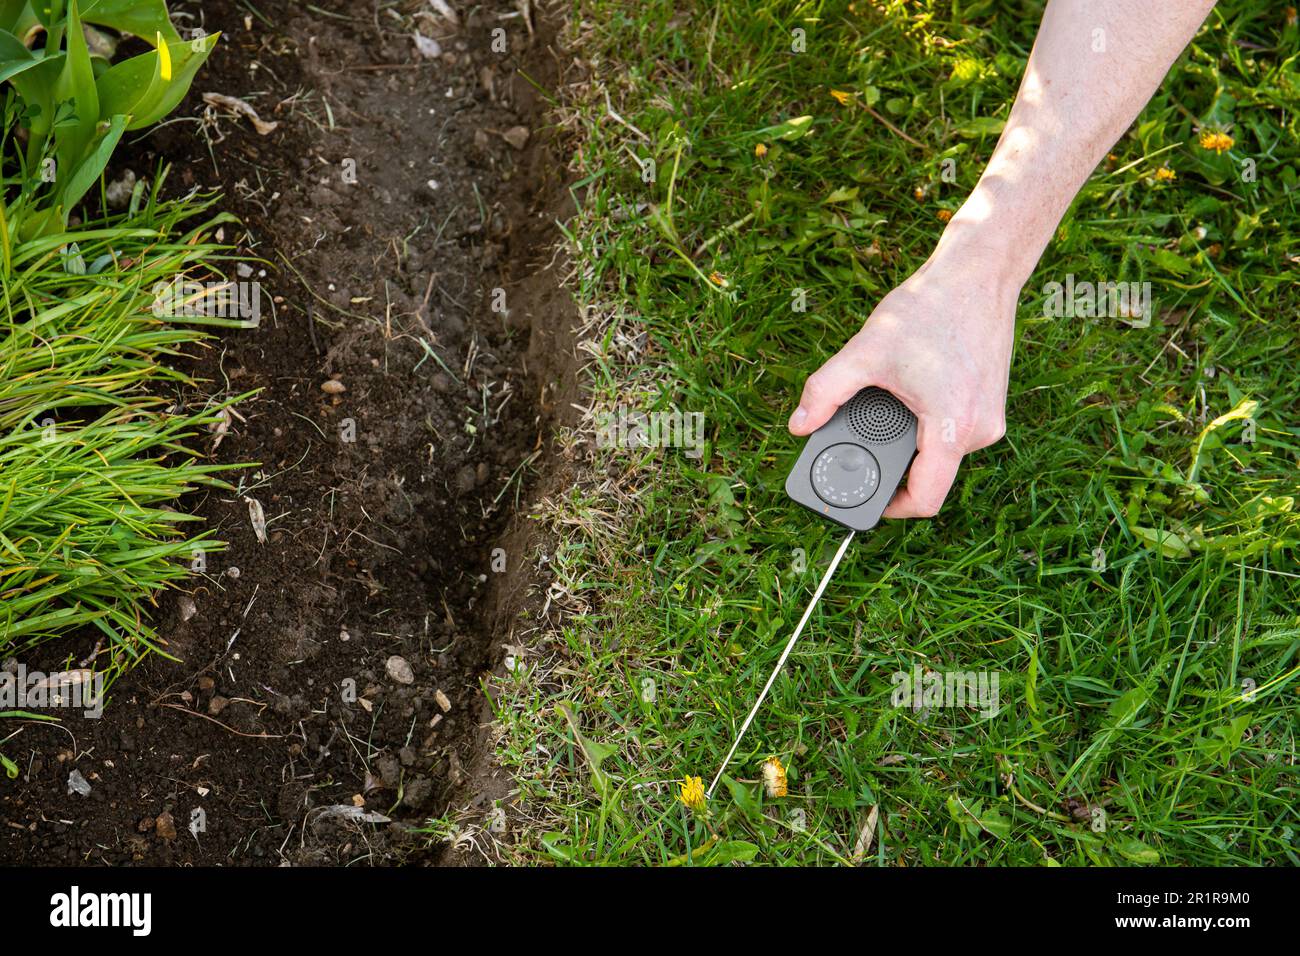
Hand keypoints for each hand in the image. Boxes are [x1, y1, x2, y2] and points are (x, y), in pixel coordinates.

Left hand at [787, 239, 1017, 518]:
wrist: (979, 273)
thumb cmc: (929, 309)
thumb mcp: (865, 350)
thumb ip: (826, 392)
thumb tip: (799, 425)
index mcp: (951, 426)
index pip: (924, 499)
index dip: (889, 508)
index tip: (864, 499)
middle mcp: (979, 430)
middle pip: (929, 476)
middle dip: (891, 465)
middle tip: (859, 444)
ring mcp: (990, 419)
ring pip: (940, 454)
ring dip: (908, 441)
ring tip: (886, 406)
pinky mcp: (991, 405)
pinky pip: (952, 433)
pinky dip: (926, 424)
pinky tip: (909, 394)